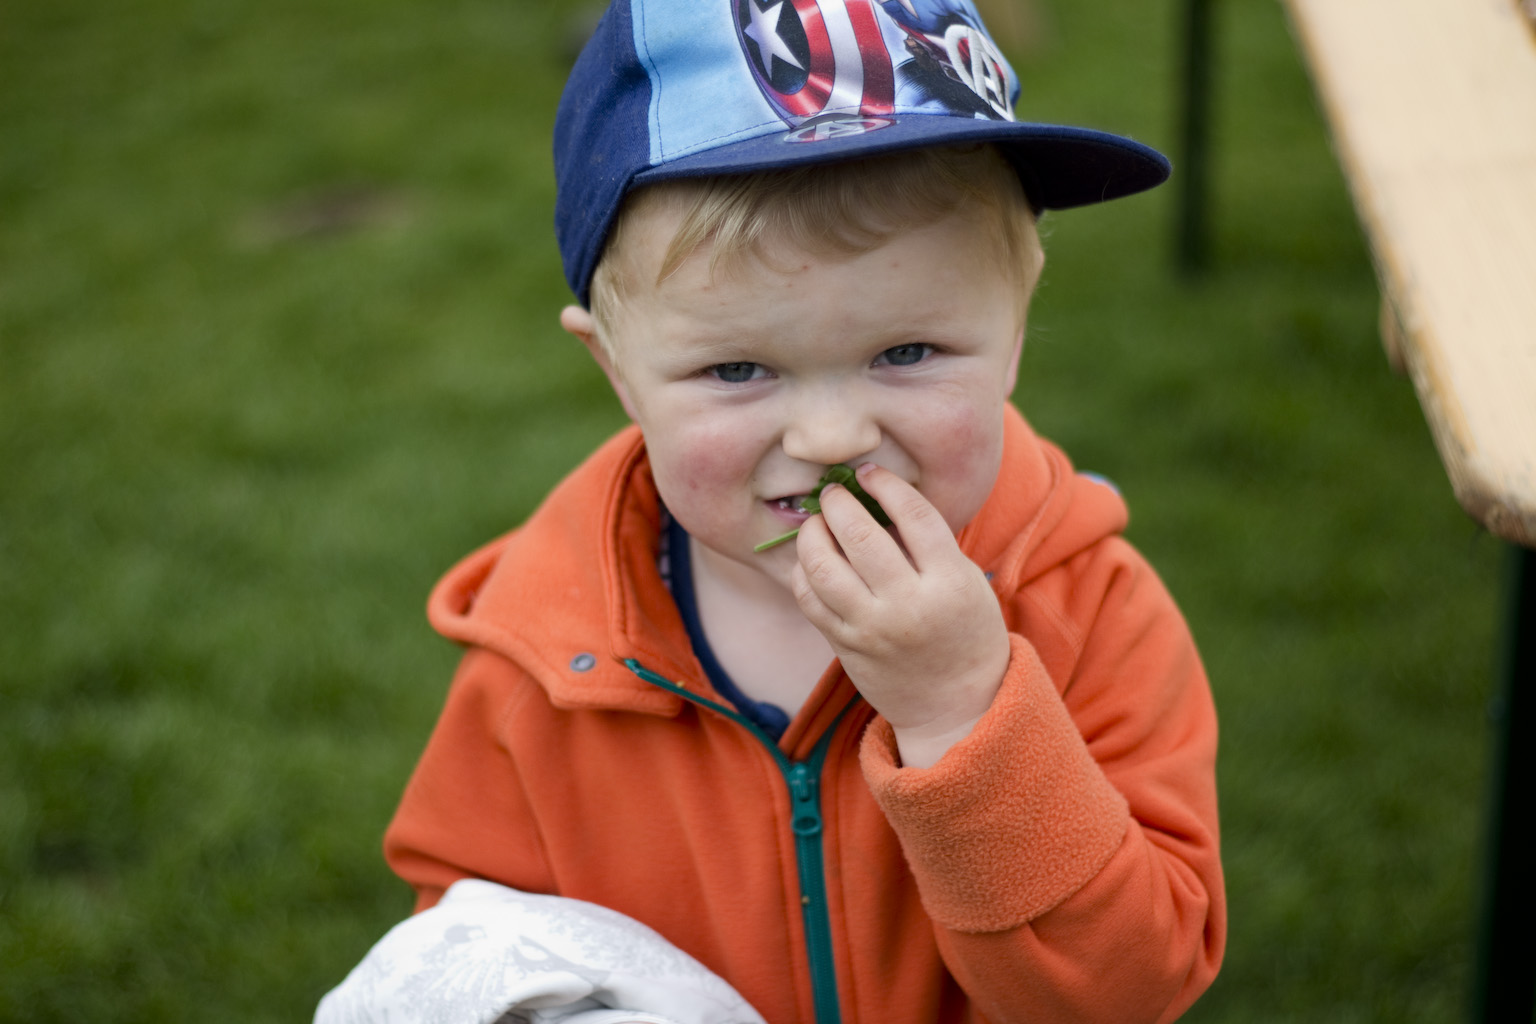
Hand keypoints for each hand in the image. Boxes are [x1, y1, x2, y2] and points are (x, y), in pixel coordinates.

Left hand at [790, 463, 1009, 767]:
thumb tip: (875, 499)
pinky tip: (810, 560)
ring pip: (823, 567)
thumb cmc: (965, 631)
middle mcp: (907, 604)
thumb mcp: (964, 580)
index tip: (869, 472)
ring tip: (816, 523)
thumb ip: (926, 544)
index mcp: (948, 581)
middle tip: (832, 493)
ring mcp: (871, 628)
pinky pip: (810, 599)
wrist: (958, 704)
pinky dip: (803, 572)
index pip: (912, 514)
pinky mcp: (845, 646)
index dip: (886, 484)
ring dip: (811, 534)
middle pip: (859, 535)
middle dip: (838, 503)